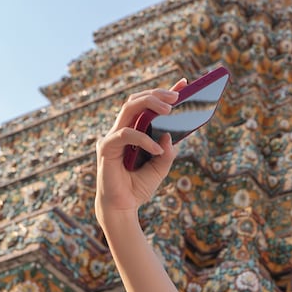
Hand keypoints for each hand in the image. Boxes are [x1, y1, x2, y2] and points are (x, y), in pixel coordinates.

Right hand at [94, 79, 187, 224]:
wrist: (122, 207)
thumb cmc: (138, 187)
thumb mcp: (160, 168)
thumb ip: (167, 152)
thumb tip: (170, 134)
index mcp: (134, 131)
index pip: (148, 106)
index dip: (164, 93)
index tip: (185, 83)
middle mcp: (122, 130)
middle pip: (136, 100)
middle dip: (157, 94)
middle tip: (178, 95)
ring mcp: (112, 137)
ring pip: (129, 108)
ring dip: (150, 104)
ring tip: (170, 109)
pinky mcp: (107, 148)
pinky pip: (126, 134)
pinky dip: (144, 139)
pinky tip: (158, 148)